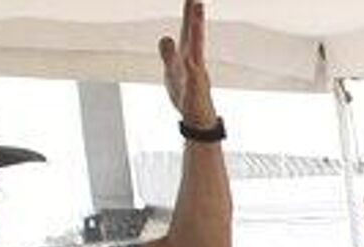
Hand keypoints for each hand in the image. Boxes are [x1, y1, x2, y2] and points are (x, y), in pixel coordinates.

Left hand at [159, 0, 217, 127]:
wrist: (197, 118)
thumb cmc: (185, 94)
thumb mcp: (171, 70)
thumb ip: (168, 53)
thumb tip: (165, 37)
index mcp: (187, 54)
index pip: (187, 30)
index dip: (189, 14)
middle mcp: (193, 59)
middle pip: (193, 34)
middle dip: (194, 16)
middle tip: (196, 0)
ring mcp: (196, 72)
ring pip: (196, 47)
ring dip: (197, 29)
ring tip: (198, 13)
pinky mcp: (196, 86)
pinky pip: (193, 72)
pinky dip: (192, 64)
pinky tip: (190, 56)